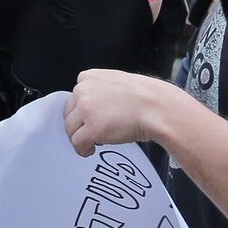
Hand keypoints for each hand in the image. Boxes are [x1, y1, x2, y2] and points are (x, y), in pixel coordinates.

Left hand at [64, 68, 178, 154]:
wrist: (158, 108)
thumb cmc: (146, 97)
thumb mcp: (118, 82)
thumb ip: (102, 90)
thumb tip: (97, 105)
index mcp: (89, 77)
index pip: (75, 96)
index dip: (83, 110)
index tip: (92, 117)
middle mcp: (83, 91)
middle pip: (70, 112)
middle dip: (80, 123)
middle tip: (94, 131)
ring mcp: (86, 110)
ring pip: (70, 128)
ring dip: (80, 136)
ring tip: (95, 141)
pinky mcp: (92, 129)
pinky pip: (77, 143)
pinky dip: (82, 149)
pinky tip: (91, 150)